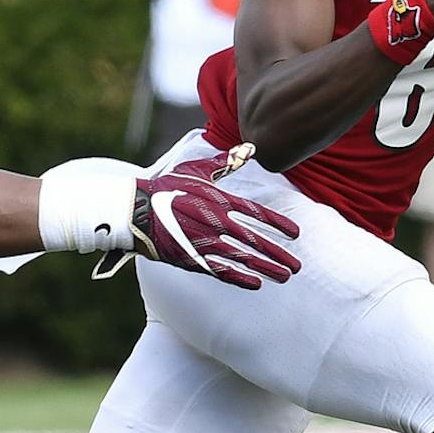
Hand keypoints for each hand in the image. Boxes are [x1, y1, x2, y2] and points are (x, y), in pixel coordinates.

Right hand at [131, 147, 301, 288]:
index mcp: (220, 200)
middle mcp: (216, 222)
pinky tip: (256, 284)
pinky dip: (240, 278)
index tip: (296, 234)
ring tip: (284, 277)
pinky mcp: (191, 258)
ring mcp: (205, 242)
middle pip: (255, 241)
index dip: (279, 224)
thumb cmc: (166, 186)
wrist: (135, 210)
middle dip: (278, 254)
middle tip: (297, 266)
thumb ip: (225, 162)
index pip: (258, 214)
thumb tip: (250, 148)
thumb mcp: (196, 169)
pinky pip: (221, 270)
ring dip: (266, 268)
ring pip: (242, 259)